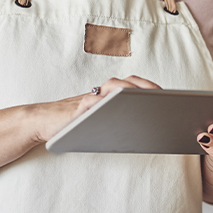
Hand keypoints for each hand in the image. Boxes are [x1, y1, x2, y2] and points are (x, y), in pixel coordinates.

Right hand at [30, 75, 161, 143]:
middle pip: (126, 82)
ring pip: (111, 88)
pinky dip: (102, 103)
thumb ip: (116, 121)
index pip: (132, 85)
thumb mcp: (99, 122)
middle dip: (144, 85)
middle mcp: (100, 93)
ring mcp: (88, 98)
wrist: (43, 122)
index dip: (149, 86)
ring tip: (143, 97)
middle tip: (161, 94)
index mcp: (108, 96)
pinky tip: (113, 107)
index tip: (169, 94)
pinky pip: (91, 103)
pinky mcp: (76, 109)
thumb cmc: (75, 123)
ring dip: (128, 90)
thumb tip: (145, 130)